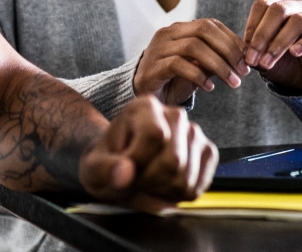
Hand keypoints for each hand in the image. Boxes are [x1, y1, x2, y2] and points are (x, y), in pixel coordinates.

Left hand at [79, 96, 217, 210]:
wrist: (122, 169)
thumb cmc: (109, 165)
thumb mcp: (94, 168)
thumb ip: (105, 170)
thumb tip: (125, 173)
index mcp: (145, 107)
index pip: (155, 135)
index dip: (139, 161)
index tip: (125, 169)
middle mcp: (174, 114)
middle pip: (174, 160)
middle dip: (151, 180)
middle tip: (136, 177)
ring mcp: (194, 133)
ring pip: (186, 176)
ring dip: (164, 190)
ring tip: (149, 181)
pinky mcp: (207, 152)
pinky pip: (200, 184)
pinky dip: (181, 195)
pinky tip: (165, 186)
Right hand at [133, 19, 249, 105]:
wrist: (144, 95)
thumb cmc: (174, 80)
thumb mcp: (198, 66)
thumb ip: (215, 58)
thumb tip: (243, 58)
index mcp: (180, 29)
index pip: (210, 24)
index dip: (232, 39)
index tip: (247, 58)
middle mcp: (168, 33)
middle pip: (203, 30)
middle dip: (228, 50)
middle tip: (243, 71)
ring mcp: (158, 48)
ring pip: (193, 47)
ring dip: (218, 65)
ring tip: (233, 82)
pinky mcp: (152, 67)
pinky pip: (178, 65)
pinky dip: (198, 75)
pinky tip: (210, 87)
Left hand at [243, 0, 301, 95]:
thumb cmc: (286, 63)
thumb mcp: (265, 58)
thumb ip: (254, 51)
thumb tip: (241, 51)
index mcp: (280, 6)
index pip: (263, 6)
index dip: (251, 26)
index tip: (244, 49)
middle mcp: (298, 7)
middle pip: (279, 10)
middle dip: (263, 35)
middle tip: (253, 59)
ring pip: (298, 21)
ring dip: (280, 43)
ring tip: (268, 61)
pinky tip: (294, 53)